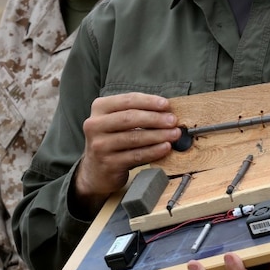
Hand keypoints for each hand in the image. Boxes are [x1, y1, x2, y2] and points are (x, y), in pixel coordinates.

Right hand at [73, 93, 179, 208]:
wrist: (96, 170)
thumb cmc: (112, 139)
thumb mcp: (117, 121)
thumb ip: (136, 112)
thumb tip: (166, 110)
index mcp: (99, 108)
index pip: (127, 100)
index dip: (149, 101)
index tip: (166, 104)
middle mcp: (95, 125)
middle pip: (130, 118)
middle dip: (155, 118)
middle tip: (173, 120)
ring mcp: (100, 145)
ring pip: (134, 138)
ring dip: (158, 135)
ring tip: (174, 134)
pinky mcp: (108, 163)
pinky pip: (136, 155)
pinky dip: (153, 151)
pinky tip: (165, 147)